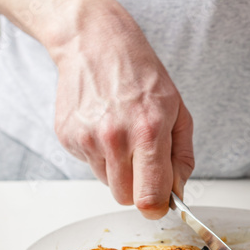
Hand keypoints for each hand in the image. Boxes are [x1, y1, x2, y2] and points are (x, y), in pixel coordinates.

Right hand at [52, 3, 193, 218]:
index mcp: (148, 131)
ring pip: (107, 183)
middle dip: (138, 187)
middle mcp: (115, 137)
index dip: (157, 206)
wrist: (95, 42)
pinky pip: (89, 164)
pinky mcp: (67, 137)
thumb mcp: (177, 110)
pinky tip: (103, 125)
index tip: (160, 203)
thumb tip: (177, 192)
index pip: (150, 197)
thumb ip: (181, 156)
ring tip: (122, 134)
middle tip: (142, 159)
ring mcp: (87, 138)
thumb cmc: (140, 73)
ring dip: (118, 169)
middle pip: (126, 198)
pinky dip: (98, 153)